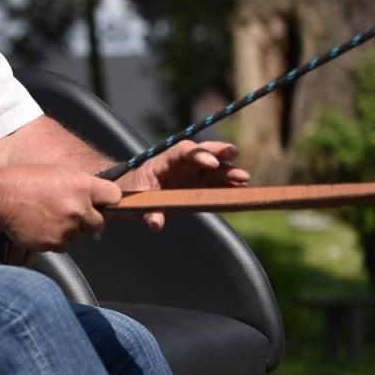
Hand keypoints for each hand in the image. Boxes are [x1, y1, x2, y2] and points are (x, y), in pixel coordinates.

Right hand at [0, 166, 122, 251]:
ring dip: (70, 230)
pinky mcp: (54, 243)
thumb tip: (96, 198)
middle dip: (88, 220)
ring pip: (79, 236)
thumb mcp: (59, 173)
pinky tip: (42, 227)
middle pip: (99, 222)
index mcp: (82, 186)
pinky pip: (63, 246)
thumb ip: (81, 186)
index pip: (114, 196)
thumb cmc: (25, 181)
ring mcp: (67, 228)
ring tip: (49, 218)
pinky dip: (55, 239)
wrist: (0, 197)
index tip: (102, 202)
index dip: (108, 200)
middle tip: (70, 213)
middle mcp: (78, 209)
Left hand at [118, 140, 248, 230]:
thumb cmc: (131, 196)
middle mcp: (179, 165)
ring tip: (244, 178)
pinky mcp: (197, 186)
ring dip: (228, 171)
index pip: (181, 151)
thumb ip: (148, 212)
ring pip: (212, 168)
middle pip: (201, 153)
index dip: (197, 154)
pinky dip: (228, 185)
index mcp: (163, 163)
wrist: (130, 198)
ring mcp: (190, 174)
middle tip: (233, 153)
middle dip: (218, 152)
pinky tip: (242, 188)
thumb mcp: (136, 204)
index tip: (211, 163)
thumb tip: (156, 223)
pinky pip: (215, 183)